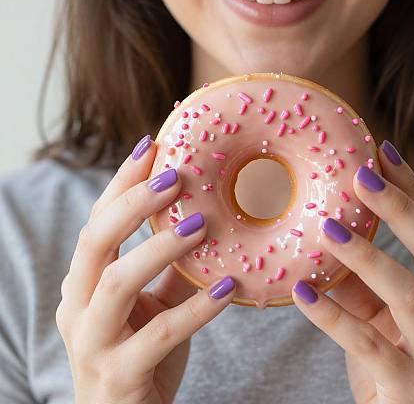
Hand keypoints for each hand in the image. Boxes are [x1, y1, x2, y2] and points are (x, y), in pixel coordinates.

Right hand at [56, 135, 235, 403]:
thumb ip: (170, 265)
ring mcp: (93, 343)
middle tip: (174, 176)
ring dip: (161, 247)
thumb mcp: (152, 303)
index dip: (122, 182)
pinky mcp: (119, 375)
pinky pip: (160, 334)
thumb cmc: (140, 354)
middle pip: (95, 241)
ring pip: (118, 283)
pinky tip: (229, 286)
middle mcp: (79, 306)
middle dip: (133, 203)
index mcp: (85, 283)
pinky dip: (197, 307)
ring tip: (202, 224)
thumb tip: (205, 217)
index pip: (98, 220)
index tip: (151, 145)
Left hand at [292, 140, 413, 403]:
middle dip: (399, 207)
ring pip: (408, 292)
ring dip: (366, 254)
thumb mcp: (378, 310)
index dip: (411, 188)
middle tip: (360, 175)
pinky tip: (301, 291)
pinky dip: (332, 314)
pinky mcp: (412, 388)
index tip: (381, 150)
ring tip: (326, 228)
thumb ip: (360, 273)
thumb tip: (327, 223)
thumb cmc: (391, 358)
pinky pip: (368, 343)